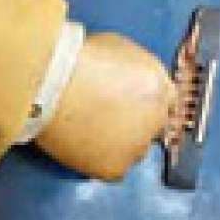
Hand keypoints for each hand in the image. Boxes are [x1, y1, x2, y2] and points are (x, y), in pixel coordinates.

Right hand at [34, 31, 173, 181]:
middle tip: (105, 119)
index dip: (144, 103)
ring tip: (88, 133)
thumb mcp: (119, 49)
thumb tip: (124, 78)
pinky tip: (81, 148)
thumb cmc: (80, 58)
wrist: (54, 83)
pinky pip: (112, 169)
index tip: (128, 104)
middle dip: (133, 123)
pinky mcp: (116, 168)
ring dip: (118, 145)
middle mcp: (157, 119)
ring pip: (132, 150)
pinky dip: (99, 161)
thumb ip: (131, 70)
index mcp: (160, 87)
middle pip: (150, 128)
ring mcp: (138, 146)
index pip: (164, 102)